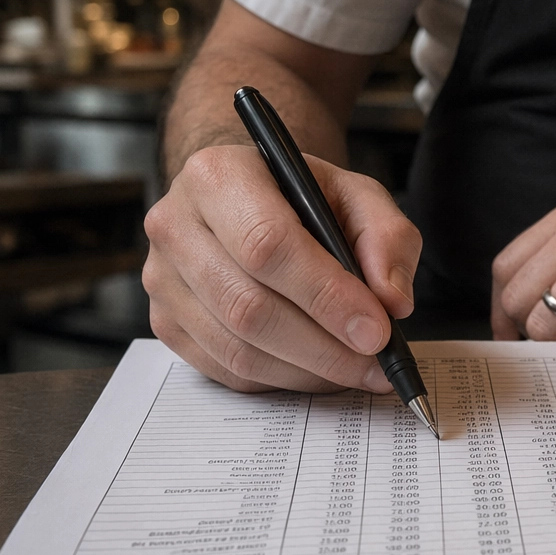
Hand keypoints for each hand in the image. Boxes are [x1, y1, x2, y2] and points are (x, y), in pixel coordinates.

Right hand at [143, 145, 422, 393]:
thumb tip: (392, 301)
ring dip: (308, 370)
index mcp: (219, 176)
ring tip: (358, 369)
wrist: (250, 198)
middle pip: (248, 306)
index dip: (326, 295)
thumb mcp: (358, 196)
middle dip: (324, 346)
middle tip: (376, 362)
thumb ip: (386, 238)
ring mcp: (162, 279)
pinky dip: (282, 379)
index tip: (376, 330)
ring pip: (237, 348)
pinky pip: (226, 369)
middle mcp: (176, 225)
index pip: (267, 245)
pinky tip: (319, 367)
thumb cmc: (304, 196)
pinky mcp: (165, 322)